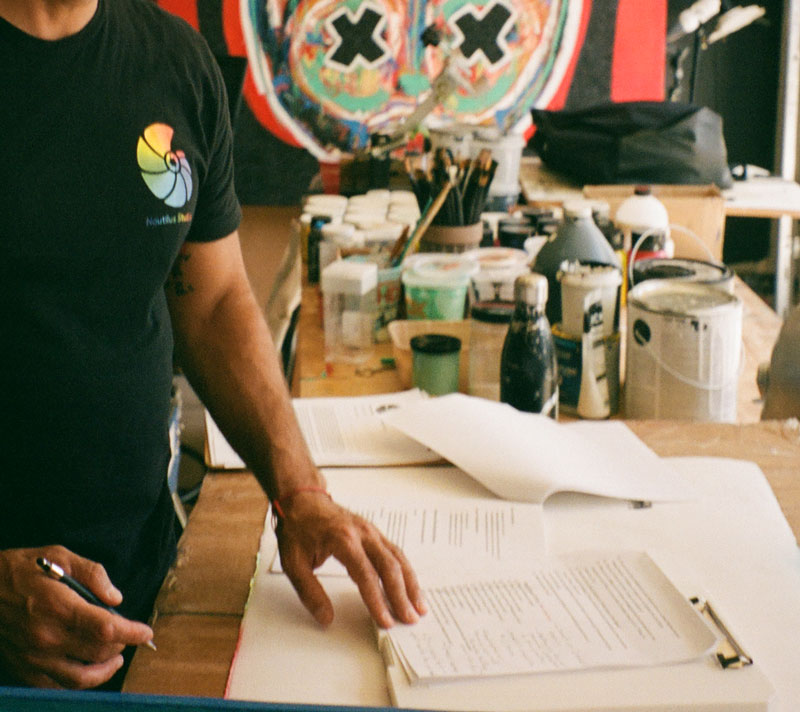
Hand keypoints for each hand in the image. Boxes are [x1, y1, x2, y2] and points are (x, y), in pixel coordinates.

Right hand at [0, 545, 154, 688]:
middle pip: (98, 652)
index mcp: (58, 607)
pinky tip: (87, 668)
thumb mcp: (59, 556)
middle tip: (128, 635)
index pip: (105, 628)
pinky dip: (78, 681)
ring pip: (80, 678)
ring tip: (116, 658)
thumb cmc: (20, 569)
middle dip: (121, 645)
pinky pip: (56, 686)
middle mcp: (46, 637)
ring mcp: (33, 657)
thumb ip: (93, 574)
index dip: (131, 633)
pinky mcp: (23, 668)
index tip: (146, 632)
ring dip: (104, 671)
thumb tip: (116, 598)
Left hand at [275, 491, 426, 627]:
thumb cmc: (298, 528)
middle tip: (409, 618)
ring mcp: (371, 531)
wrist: (303, 499)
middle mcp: (362, 534)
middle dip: (401, 595)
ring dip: (410, 584)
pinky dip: (406, 571)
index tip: (385, 620)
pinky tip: (410, 587)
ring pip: (398, 558)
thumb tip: (326, 617)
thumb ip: (309, 592)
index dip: (377, 600)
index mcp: (343, 540)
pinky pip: (395, 553)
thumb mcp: (293, 562)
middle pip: (389, 566)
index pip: (366, 574)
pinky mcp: (374, 533)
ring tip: (419, 606)